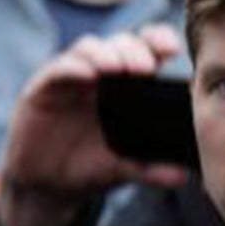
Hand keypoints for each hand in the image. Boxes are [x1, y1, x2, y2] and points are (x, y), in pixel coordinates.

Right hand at [0, 26, 189, 225]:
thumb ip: (149, 169)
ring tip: (117, 68)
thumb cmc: (87, 168)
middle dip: (134, 50)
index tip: (173, 49)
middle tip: (144, 69)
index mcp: (124, 87)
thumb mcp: (122, 169)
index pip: (144, 50)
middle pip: (119, 43)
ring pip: (89, 48)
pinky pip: (58, 68)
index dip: (157, 41)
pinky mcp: (42, 88)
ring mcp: (70, 79)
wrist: (46, 185)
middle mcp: (98, 76)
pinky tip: (87, 75)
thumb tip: (182, 176)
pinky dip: (72, 67)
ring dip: (105, 53)